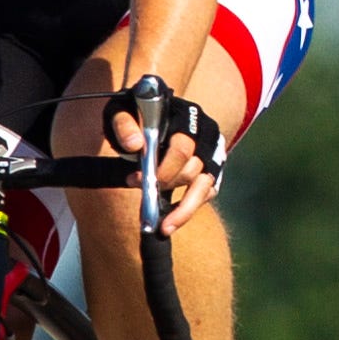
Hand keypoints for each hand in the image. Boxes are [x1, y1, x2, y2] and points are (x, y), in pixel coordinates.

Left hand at [105, 83, 226, 225]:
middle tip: (143, 202)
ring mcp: (214, 154)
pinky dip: (189, 208)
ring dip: (183, 211)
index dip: (161, 169)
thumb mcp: (124, 111)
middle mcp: (206, 137)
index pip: (182, 149)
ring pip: (204, 188)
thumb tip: (135, 145)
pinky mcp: (213, 170)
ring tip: (164, 229)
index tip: (135, 180)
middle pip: (192, 171)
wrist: (156, 110)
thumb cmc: (139, 113)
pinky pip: (207, 194)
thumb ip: (125, 125)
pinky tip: (172, 220)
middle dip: (166, 187)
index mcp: (188, 119)